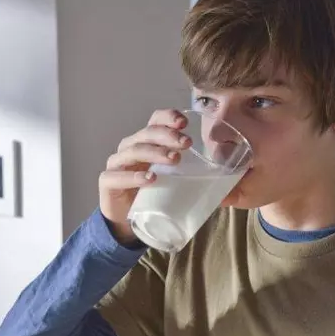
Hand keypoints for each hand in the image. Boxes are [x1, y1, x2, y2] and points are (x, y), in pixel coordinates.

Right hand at [99, 109, 190, 243]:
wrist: (126, 218)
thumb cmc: (153, 193)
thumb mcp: (172, 177)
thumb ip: (190, 170)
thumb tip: (226, 173)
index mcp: (145, 142)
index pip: (155, 121)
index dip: (168, 117)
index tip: (185, 122)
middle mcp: (129, 147)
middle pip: (147, 133)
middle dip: (168, 135)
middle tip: (187, 143)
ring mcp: (116, 163)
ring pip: (134, 150)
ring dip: (155, 153)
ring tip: (175, 160)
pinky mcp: (107, 182)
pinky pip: (118, 176)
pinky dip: (135, 177)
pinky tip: (151, 179)